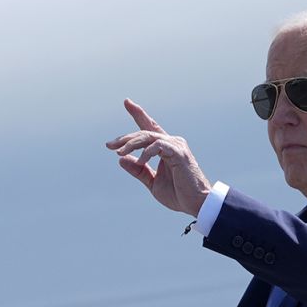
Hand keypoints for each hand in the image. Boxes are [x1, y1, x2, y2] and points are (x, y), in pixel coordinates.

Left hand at [106, 99, 210, 217]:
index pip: (150, 128)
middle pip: (144, 132)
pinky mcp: (179, 153)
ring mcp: (176, 146)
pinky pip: (158, 146)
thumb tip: (121, 159)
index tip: (127, 102)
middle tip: (110, 145)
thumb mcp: (153, 182)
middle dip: (126, 138)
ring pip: (148, 137)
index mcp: (166, 148)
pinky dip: (146, 152)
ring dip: (131, 144)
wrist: (196, 204)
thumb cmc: (178, 194)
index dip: (139, 114)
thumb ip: (138, 170)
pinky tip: (140, 161)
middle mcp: (172, 143)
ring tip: (119, 152)